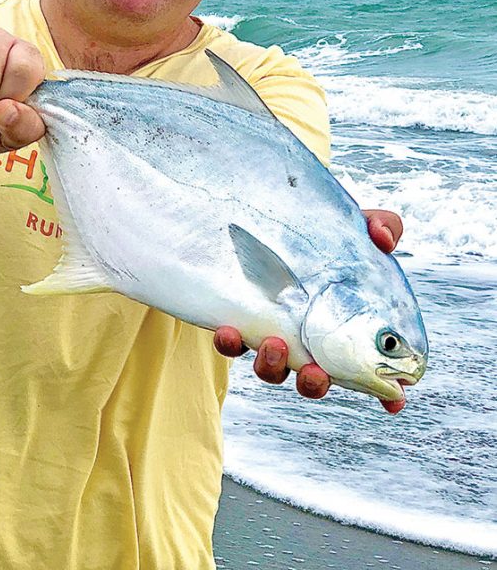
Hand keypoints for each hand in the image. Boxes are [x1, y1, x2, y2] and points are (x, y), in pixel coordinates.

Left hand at [213, 208, 405, 411]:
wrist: (265, 219)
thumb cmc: (325, 234)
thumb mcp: (355, 227)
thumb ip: (382, 227)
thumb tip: (384, 239)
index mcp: (346, 329)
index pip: (370, 369)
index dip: (387, 393)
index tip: (394, 402)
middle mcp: (309, 341)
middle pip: (315, 379)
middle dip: (315, 383)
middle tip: (316, 373)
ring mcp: (273, 334)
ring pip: (272, 369)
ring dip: (273, 366)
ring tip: (274, 344)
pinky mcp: (240, 321)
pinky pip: (231, 344)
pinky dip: (230, 343)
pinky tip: (229, 331)